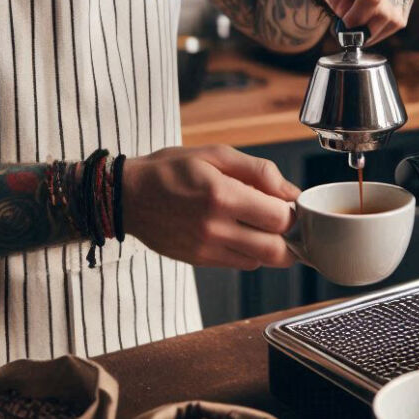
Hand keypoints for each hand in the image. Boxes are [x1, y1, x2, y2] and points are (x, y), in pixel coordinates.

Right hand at [123, 145, 299, 270]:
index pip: (280, 218)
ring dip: (269, 246)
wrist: (126, 196)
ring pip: (261, 261)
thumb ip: (257, 170)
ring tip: (257, 225)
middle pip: (277, 251)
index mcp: (222, 195)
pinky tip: (237, 232)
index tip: (285, 202)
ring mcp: (206, 248)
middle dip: (289, 237)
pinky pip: (240, 264)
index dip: (291, 211)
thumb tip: (290, 192)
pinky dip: (248, 252)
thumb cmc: (168, 170)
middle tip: (280, 221)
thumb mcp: (213, 153)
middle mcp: (215, 227)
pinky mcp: (199, 260)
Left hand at [309, 0, 413, 43]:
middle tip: (347, 36)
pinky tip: (368, 24)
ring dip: (374, 33)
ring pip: (395, 17)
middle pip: (385, 9)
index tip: (344, 28)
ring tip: (356, 31)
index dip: (358, 19)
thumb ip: (336, 0)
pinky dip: (383, 28)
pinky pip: (399, 16)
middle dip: (365, 30)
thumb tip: (354, 25)